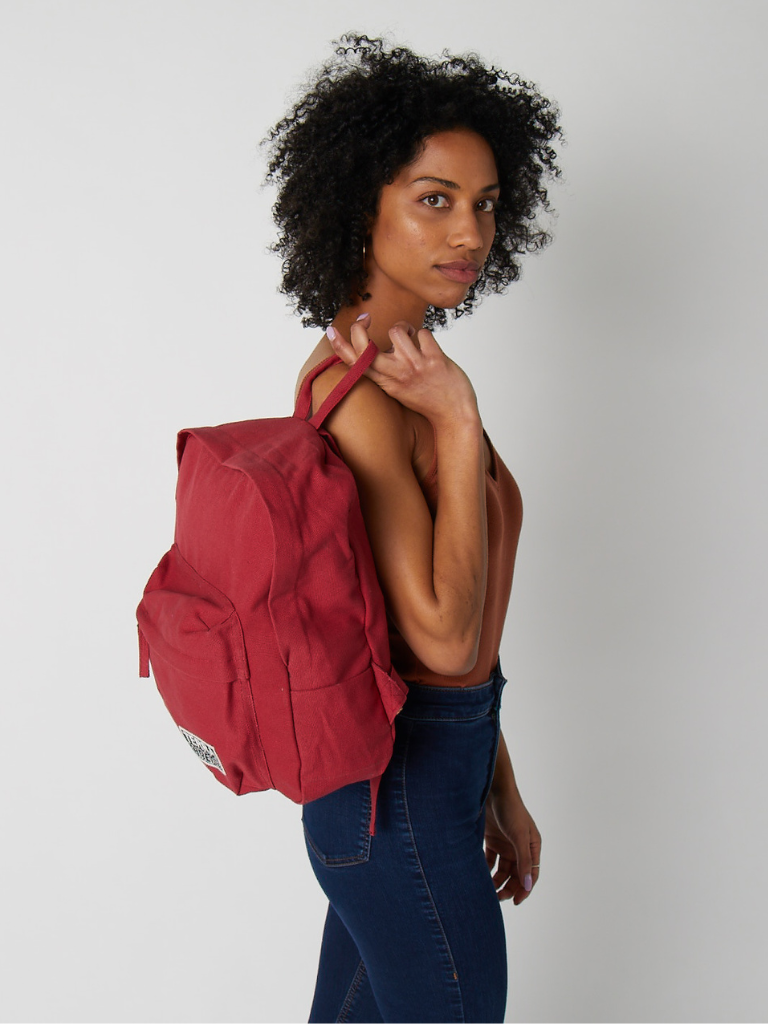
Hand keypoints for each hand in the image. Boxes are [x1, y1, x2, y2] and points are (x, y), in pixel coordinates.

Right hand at [327, 314, 478, 425]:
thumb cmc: (425, 397)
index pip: (354, 364)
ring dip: (403, 328)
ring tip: (410, 338)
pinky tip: (429, 348)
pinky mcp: (435, 360)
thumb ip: (384, 370)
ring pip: (397, 330)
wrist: (454, 414)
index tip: (331, 330)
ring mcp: (415, 367)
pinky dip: (426, 336)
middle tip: (365, 317)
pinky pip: (423, 333)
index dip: (339, 345)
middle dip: (359, 328)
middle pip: (365, 348)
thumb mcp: (397, 388)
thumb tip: (372, 345)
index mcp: (384, 383)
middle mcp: (396, 375)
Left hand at [484, 788, 540, 903]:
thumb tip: (527, 884)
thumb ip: (523, 860)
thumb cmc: (511, 809)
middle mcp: (520, 848)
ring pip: (502, 870)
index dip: (524, 889)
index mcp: (532, 846)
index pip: (531, 874)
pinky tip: (479, 874)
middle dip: (508, 887)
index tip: (515, 901)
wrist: (493, 790)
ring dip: (496, 880)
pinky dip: (486, 868)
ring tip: (487, 889)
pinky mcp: (492, 840)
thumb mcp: (519, 835)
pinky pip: (490, 860)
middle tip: (497, 897)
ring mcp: (506, 844)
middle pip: (516, 875)